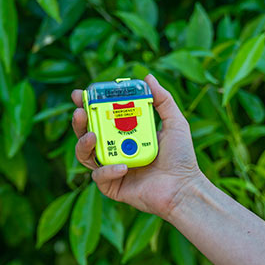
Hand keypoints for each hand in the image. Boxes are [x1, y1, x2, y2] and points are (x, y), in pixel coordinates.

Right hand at [71, 74, 204, 217]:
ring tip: (92, 136)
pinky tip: (122, 167)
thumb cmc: (182, 158)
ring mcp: (113, 168)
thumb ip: (163, 100)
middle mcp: (117, 150)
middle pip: (88, 133)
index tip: (81, 94)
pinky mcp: (113, 187)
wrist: (184, 188)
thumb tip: (148, 77)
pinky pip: (100, 177)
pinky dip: (108, 170)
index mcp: (127, 133)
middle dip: (80, 121)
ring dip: (84, 143)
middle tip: (80, 111)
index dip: (89, 105)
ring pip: (86, 155)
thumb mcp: (175, 123)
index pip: (102, 116)